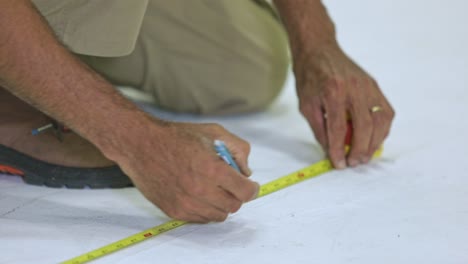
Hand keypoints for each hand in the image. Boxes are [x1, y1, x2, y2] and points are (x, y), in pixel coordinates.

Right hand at [117, 121, 258, 222]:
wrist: (141, 145)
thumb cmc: (177, 137)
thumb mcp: (214, 132)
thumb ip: (238, 149)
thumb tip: (246, 172)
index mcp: (213, 169)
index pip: (245, 192)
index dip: (251, 189)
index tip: (250, 186)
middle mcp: (200, 190)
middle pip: (234, 206)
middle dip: (236, 194)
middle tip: (228, 184)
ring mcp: (186, 203)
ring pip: (219, 215)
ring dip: (221, 203)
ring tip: (212, 187)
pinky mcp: (175, 211)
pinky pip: (201, 218)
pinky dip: (205, 209)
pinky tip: (199, 193)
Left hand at [294, 44, 394, 168]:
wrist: (319, 50)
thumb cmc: (309, 78)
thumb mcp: (306, 105)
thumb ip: (319, 129)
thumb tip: (331, 152)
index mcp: (332, 92)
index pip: (338, 128)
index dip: (339, 149)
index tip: (339, 164)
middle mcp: (353, 88)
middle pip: (364, 126)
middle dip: (360, 149)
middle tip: (354, 163)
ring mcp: (368, 86)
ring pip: (381, 120)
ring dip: (375, 142)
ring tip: (364, 155)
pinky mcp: (374, 85)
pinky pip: (386, 111)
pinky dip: (382, 129)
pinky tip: (373, 139)